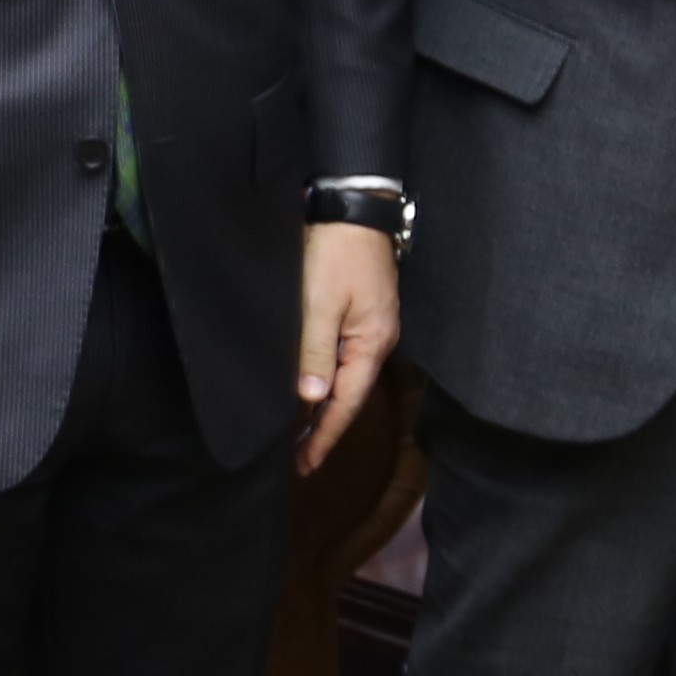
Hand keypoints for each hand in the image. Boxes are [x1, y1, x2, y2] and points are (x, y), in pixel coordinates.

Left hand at [296, 219, 401, 474]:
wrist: (354, 208)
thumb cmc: (336, 254)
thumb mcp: (319, 304)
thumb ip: (315, 352)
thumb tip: (311, 399)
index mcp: (372, 342)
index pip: (347, 402)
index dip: (325, 436)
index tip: (305, 466)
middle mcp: (377, 339)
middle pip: (349, 393)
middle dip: (324, 427)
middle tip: (297, 459)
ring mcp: (371, 324)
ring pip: (345, 376)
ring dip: (323, 404)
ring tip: (299, 432)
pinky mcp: (361, 310)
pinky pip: (343, 356)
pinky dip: (326, 378)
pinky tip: (312, 386)